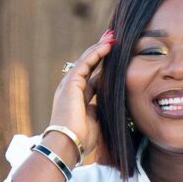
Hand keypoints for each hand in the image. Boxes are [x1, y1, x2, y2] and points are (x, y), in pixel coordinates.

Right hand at [47, 29, 112, 163]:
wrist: (67, 145)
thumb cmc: (82, 138)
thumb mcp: (96, 119)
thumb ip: (101, 107)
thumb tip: (111, 100)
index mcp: (78, 98)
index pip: (93, 77)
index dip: (104, 66)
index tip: (115, 56)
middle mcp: (71, 89)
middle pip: (89, 64)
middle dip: (101, 51)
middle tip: (113, 39)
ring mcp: (69, 85)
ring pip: (86, 60)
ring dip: (100, 47)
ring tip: (112, 36)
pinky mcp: (70, 83)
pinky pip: (85, 63)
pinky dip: (96, 53)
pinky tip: (107, 45)